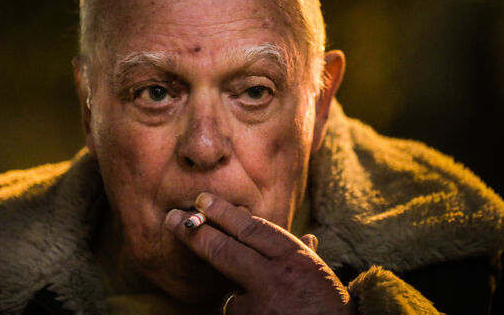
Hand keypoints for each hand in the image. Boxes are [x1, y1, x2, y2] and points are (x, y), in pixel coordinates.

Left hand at [165, 193, 355, 314]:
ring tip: (271, 307)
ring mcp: (261, 304)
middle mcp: (276, 277)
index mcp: (295, 258)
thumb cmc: (329, 309)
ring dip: (242, 296)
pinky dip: (247, 314)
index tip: (203, 201)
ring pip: (232, 292)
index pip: (252, 228)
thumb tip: (308, 238)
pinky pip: (238, 313)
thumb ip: (304, 258)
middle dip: (197, 232)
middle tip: (174, 218)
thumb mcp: (321, 277)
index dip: (224, 213)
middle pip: (225, 249)